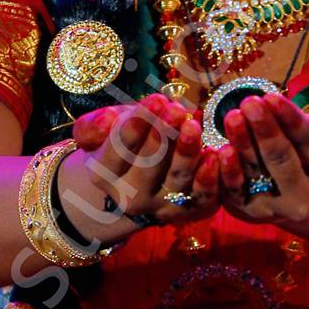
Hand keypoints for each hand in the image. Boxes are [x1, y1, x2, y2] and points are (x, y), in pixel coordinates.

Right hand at [60, 95, 218, 243]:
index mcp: (104, 175)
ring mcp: (161, 206)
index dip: (137, 125)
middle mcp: (131, 196)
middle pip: (148, 166)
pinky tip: (214, 155)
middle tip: (175, 109)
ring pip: (176, 180)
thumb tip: (108, 120)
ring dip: (186, 153)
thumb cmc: (121, 143)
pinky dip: (209, 178)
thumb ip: (94, 125)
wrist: (136, 180)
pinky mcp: (188, 210)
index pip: (118, 150)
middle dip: (162, 136)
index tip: (156, 99)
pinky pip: (201, 197)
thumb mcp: (98, 130)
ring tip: (193, 126)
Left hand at [217, 91, 308, 232]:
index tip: (272, 96)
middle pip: (282, 160)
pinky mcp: (247, 211)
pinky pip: (233, 192)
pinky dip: (224, 171)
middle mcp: (306, 199)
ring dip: (241, 144)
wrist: (298, 182)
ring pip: (255, 172)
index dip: (290, 120)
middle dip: (264, 130)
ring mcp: (275, 208)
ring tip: (232, 117)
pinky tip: (217, 148)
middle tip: (248, 102)